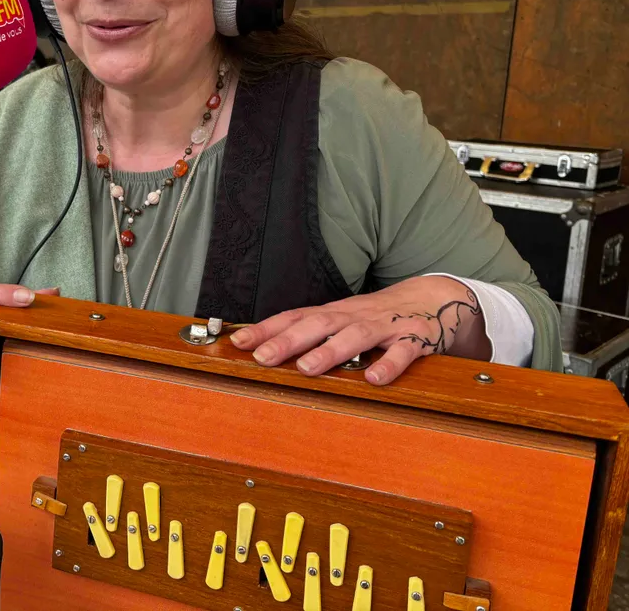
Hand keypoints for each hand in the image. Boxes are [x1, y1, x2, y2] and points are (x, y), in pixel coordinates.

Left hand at [229, 277, 487, 385]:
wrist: (438, 298)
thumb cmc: (381, 316)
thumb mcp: (345, 321)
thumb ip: (315, 334)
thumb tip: (270, 350)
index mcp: (336, 314)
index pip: (296, 318)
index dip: (267, 330)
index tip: (238, 342)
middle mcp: (356, 317)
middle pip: (319, 325)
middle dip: (289, 341)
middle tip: (263, 357)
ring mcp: (386, 325)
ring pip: (356, 336)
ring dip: (331, 351)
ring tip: (308, 367)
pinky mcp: (417, 338)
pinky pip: (403, 352)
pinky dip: (389, 363)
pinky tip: (375, 379)